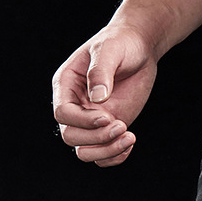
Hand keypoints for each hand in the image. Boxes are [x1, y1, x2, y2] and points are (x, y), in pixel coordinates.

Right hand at [52, 25, 158, 165]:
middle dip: (97, 138)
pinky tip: (130, 143)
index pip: (62, 113)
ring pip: (85, 151)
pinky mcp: (109, 128)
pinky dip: (114, 156)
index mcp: (66, 85)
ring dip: (107, 151)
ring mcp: (92, 120)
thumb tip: (98, 98)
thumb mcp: (109, 50)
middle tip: (122, 125)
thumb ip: (100, 72)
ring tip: (130, 137)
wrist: (139, 50)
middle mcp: (75, 106)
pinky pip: (103, 154)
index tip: (108, 117)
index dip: (83, 120)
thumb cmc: (120, 44)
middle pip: (71, 136)